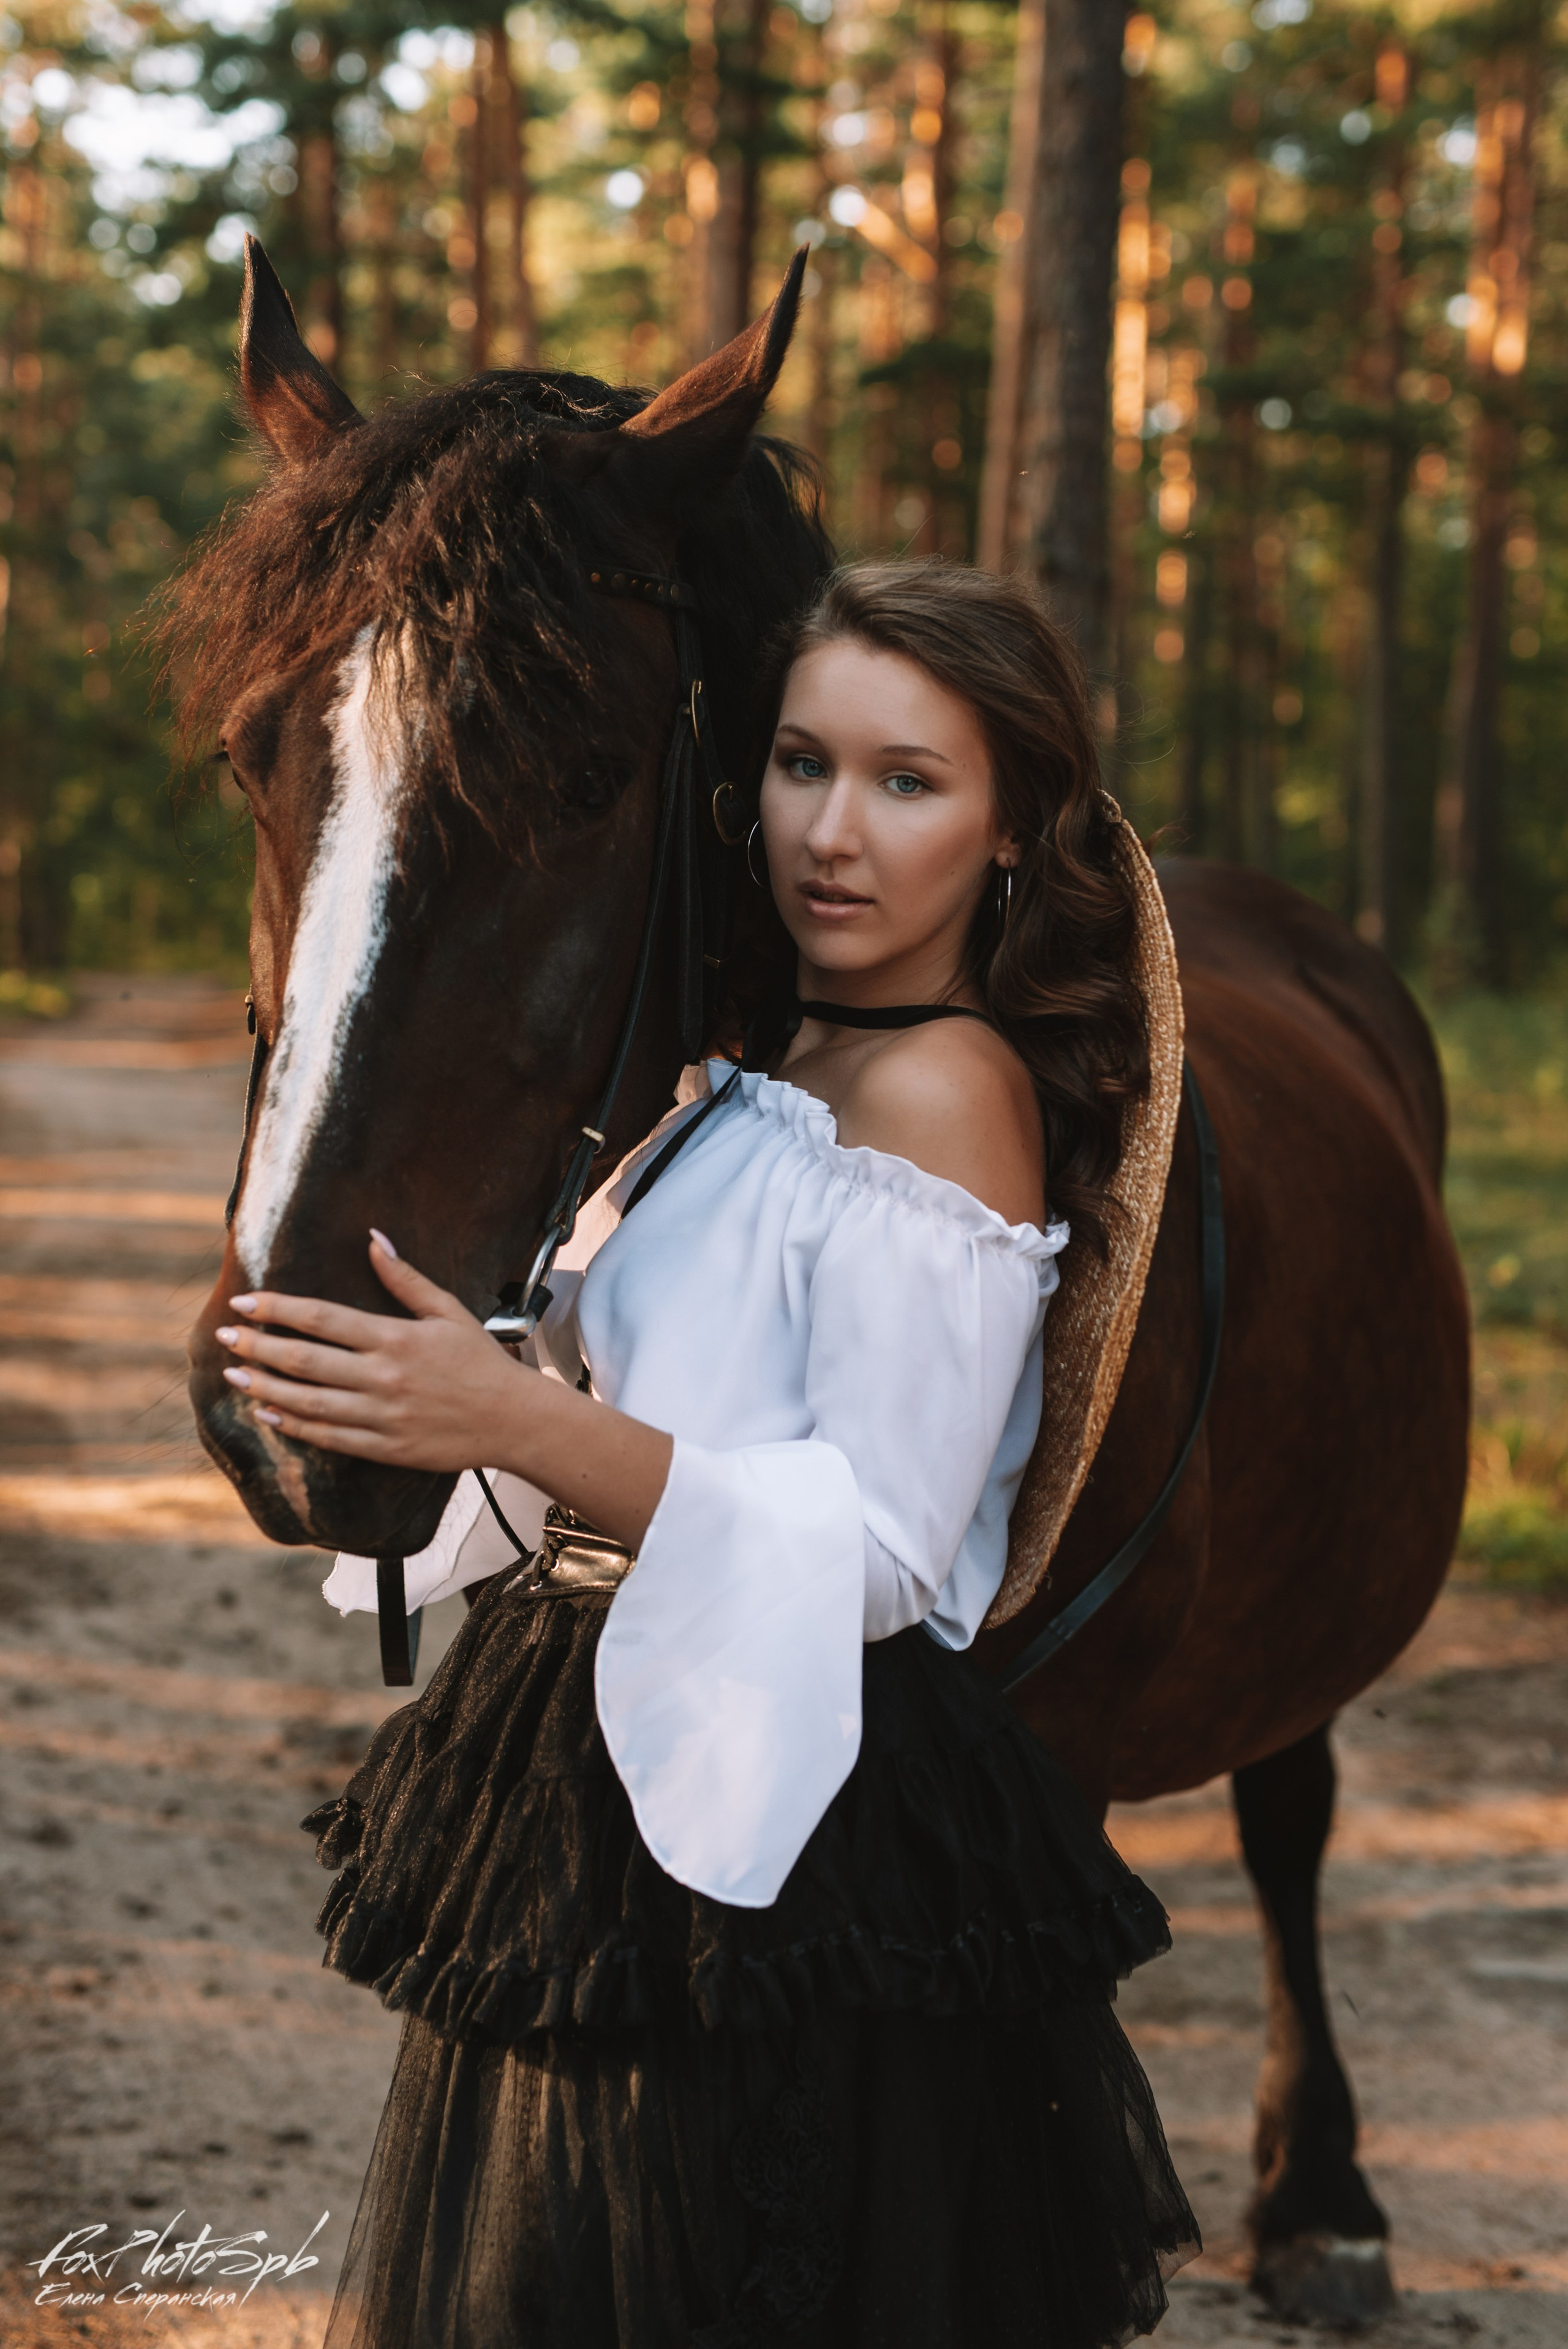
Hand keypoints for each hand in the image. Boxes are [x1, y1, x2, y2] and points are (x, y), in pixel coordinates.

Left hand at [215, 1231, 530, 1471]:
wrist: (513, 1420)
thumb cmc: (481, 1362)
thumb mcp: (448, 1311)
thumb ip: (405, 1279)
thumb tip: (373, 1238)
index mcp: (396, 1339)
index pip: (322, 1319)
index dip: (278, 1309)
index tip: (245, 1302)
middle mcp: (383, 1377)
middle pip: (305, 1361)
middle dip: (258, 1347)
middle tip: (224, 1337)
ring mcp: (382, 1416)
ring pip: (308, 1402)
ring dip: (266, 1388)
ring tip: (234, 1376)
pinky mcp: (385, 1447)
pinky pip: (329, 1437)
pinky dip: (294, 1425)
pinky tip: (269, 1414)